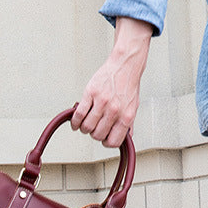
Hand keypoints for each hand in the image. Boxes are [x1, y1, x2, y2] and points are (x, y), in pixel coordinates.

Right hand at [71, 17, 152, 147]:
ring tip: (85, 123)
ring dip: (83, 128)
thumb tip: (125, 137)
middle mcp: (114, 110)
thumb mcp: (133, 107)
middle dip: (94, 134)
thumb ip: (129, 124)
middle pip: (97, 135)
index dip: (106, 142)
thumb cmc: (128, 85)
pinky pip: (79, 114)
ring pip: (87, 127)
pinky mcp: (90, 93)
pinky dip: (74, 121)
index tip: (103, 138)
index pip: (113, 141)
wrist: (125, 65)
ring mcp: (101, 102)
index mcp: (126, 116)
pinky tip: (75, 121)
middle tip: (93, 128)